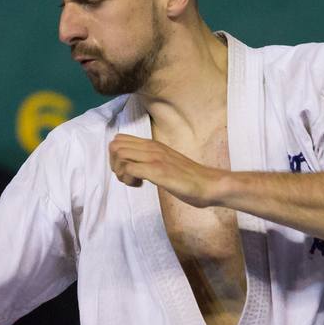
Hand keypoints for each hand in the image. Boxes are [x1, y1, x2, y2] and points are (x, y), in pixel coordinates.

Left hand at [108, 134, 222, 207]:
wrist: (208, 184)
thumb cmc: (188, 178)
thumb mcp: (166, 162)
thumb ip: (151, 160)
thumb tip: (134, 165)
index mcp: (153, 144)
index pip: (120, 139)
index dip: (116, 156)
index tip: (127, 169)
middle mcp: (152, 147)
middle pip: (115, 145)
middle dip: (115, 164)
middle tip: (127, 176)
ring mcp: (155, 158)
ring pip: (120, 155)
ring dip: (121, 172)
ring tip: (134, 181)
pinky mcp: (158, 170)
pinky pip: (129, 169)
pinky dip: (129, 179)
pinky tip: (141, 185)